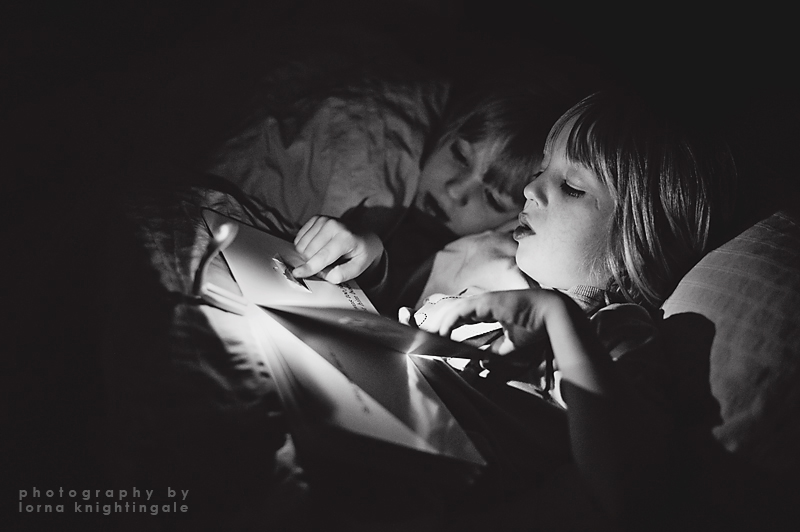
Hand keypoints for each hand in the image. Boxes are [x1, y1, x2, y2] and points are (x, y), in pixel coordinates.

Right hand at [292, 215, 383, 283]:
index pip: (323, 256)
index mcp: (346, 238)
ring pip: (301, 245)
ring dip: (308, 255)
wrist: (365, 236)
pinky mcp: (316, 219)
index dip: (310, 267)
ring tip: (323, 255)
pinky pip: (299, 238)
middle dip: (313, 263)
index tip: (297, 274)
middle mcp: (333, 225)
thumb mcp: (358, 267)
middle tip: (326, 264)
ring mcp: (323, 220)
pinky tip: (317, 247)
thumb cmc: (361, 253)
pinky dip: (305, 246)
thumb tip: (326, 275)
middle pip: (309, 252)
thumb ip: (343, 274)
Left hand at [414, 289, 559, 353]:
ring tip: (421, 336)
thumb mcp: (508, 350)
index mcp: (482, 313)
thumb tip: (479, 370)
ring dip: (434, 324)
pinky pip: (462, 311)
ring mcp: (482, 302)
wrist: (553, 317)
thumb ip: (493, 358)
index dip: (435, 325)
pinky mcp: (487, 302)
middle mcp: (479, 305)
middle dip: (424, 321)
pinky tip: (441, 333)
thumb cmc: (534, 329)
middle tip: (408, 326)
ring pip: (449, 312)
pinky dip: (450, 322)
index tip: (423, 333)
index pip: (452, 318)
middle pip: (444, 312)